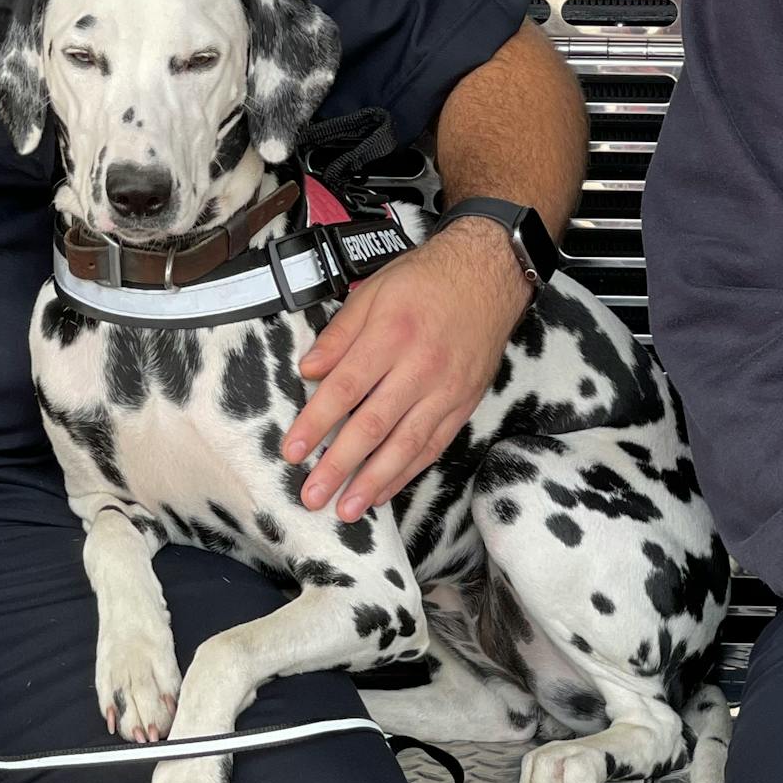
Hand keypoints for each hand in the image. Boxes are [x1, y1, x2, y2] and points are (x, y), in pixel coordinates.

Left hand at [287, 220, 532, 519]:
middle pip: (373, 425)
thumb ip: (340, 334)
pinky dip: (406, 472)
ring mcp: (446, 390)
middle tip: (312, 495)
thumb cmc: (426, 280)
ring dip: (373, 481)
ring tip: (346, 509)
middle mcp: (420, 367)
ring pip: (405, 445)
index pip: (345, 388)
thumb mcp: (375, 291)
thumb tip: (309, 370)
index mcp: (392, 334)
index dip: (316, 424)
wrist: (490, 274)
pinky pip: (432, 446)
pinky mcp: (463, 404)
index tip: (293, 451)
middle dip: (340, 465)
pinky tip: (383, 491)